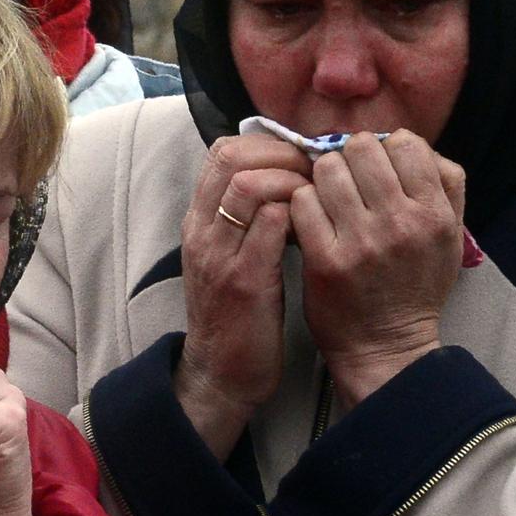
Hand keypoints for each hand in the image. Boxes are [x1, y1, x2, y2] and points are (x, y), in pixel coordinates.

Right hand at [176, 133, 311, 458]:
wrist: (221, 372)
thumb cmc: (236, 313)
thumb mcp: (227, 257)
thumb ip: (243, 220)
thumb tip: (283, 179)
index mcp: (198, 222)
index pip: (221, 152)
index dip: (265, 144)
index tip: (297, 157)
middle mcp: (202, 231)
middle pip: (232, 158)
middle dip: (281, 154)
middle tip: (313, 170)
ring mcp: (220, 254)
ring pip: (250, 184)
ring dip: (291, 180)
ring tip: (317, 196)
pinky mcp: (245, 281)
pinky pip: (271, 225)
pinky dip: (299, 213)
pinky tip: (318, 225)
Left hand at [290, 130, 465, 408]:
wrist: (387, 347)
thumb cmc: (415, 287)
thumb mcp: (450, 236)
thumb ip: (445, 185)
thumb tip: (409, 143)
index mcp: (434, 213)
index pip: (404, 143)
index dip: (385, 148)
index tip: (376, 166)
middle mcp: (401, 223)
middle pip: (361, 148)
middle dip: (349, 158)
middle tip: (346, 180)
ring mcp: (361, 241)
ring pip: (327, 169)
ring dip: (322, 179)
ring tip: (327, 199)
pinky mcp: (324, 259)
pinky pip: (302, 201)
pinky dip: (302, 204)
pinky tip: (310, 220)